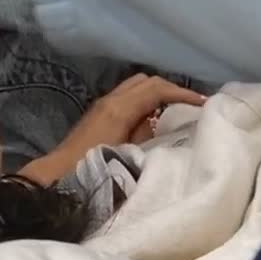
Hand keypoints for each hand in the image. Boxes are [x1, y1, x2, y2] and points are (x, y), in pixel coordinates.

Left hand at [19, 74, 204, 184]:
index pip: (157, 89)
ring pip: (135, 87)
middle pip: (146, 81)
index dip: (182, 94)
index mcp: (120, 108)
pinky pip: (127, 98)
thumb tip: (165, 124)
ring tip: (176, 112)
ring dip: (156, 94)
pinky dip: (145, 101)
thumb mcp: (129, 155)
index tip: (203, 103)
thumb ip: (148, 136)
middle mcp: (111, 100)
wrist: (56, 178)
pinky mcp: (99, 114)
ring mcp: (103, 105)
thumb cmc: (93, 170)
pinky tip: (153, 121)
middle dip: (170, 89)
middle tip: (191, 106)